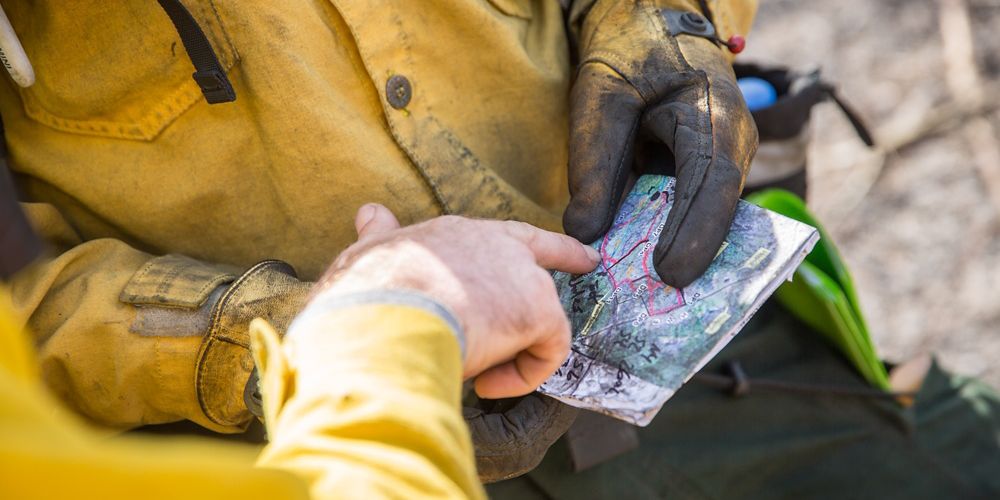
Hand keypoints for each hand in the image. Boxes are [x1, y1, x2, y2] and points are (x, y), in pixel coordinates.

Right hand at [315, 204, 599, 397]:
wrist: (385, 311)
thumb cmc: (368, 292)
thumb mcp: (370, 254)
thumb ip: (381, 237)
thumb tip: (369, 214)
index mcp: (458, 234)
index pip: (510, 235)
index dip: (544, 246)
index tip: (581, 253)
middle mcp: (498, 245)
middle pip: (540, 264)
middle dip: (562, 267)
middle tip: (579, 274)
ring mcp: (523, 276)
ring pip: (537, 320)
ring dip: (510, 352)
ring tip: (473, 372)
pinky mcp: (539, 310)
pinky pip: (548, 351)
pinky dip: (523, 376)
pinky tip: (487, 384)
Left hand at [563, 0, 757, 286]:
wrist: (646, 25)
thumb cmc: (626, 52)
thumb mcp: (599, 100)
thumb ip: (594, 164)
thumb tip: (585, 234)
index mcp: (714, 114)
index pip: (712, 181)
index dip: (693, 232)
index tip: (667, 274)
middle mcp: (731, 142)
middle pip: (716, 210)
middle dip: (688, 256)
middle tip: (655, 303)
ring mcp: (722, 159)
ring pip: (706, 217)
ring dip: (678, 253)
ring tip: (645, 297)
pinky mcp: (701, 173)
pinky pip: (690, 212)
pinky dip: (666, 239)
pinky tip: (638, 269)